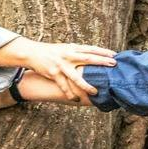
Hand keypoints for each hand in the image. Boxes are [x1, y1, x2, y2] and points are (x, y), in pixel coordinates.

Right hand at [0, 37, 115, 97]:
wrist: (33, 53)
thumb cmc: (52, 52)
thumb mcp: (66, 49)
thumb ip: (78, 52)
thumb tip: (94, 55)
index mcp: (72, 48)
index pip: (91, 49)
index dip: (103, 51)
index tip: (115, 55)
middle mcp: (68, 55)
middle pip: (87, 58)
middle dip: (101, 62)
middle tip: (113, 66)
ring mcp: (61, 65)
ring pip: (75, 77)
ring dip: (86, 85)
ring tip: (95, 92)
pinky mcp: (53, 74)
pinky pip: (63, 86)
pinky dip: (69, 93)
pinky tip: (75, 99)